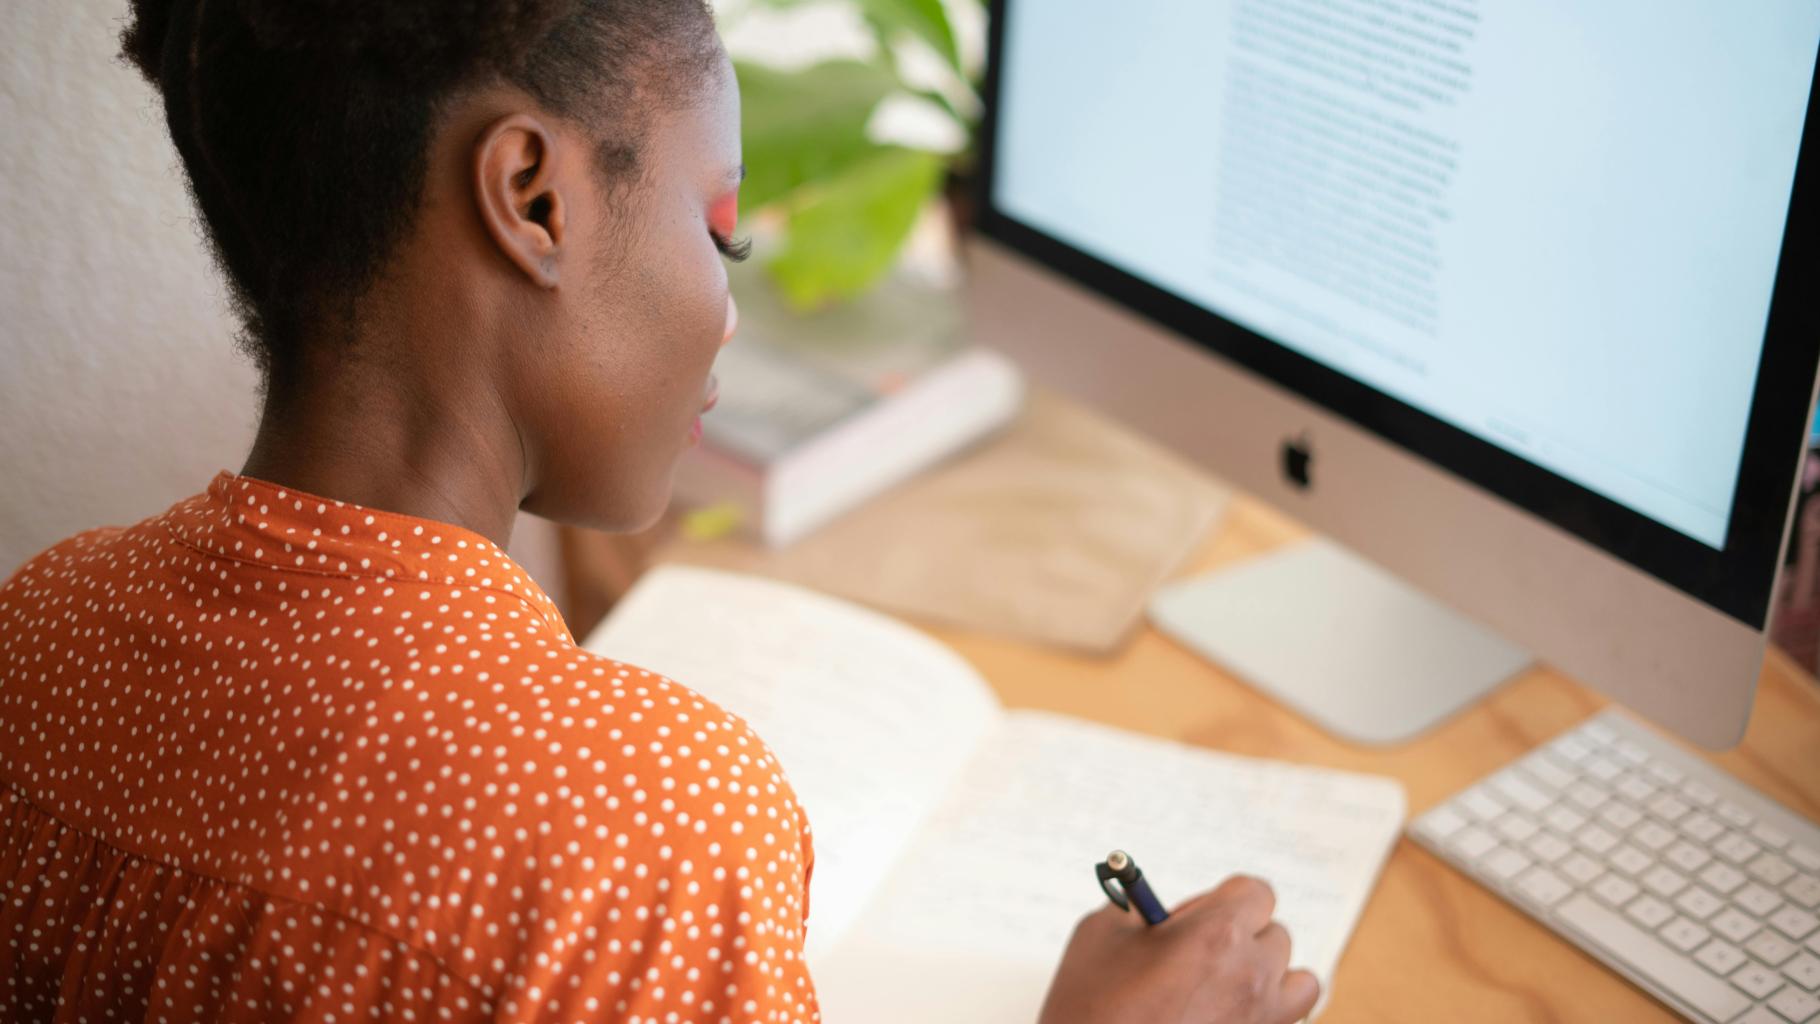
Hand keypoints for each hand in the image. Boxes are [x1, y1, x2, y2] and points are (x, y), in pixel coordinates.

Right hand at [1035, 875, 1319, 1023]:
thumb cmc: (1090, 1012)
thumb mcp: (1098, 936)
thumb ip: (1137, 908)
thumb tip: (1155, 910)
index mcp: (1217, 934)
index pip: (1257, 893)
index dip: (1227, 899)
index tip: (1199, 915)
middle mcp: (1251, 977)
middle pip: (1277, 936)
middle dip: (1242, 939)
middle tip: (1198, 956)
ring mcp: (1261, 1022)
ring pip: (1300, 984)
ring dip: (1272, 980)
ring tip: (1230, 990)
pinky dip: (1266, 1019)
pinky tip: (1226, 1020)